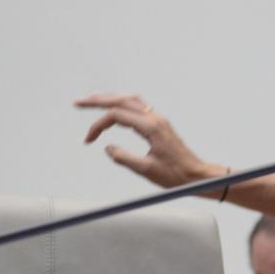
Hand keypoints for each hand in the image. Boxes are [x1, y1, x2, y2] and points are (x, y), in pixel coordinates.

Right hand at [74, 93, 224, 188]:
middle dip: (98, 99)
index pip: (117, 115)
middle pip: (122, 100)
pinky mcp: (159, 123)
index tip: (88, 140)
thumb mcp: (146, 170)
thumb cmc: (175, 175)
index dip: (98, 125)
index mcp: (151, 127)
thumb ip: (125, 158)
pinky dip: (121, 104)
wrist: (196, 175)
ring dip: (110, 98)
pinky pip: (137, 106)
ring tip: (92, 100)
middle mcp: (155, 118)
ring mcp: (158, 119)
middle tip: (78, 102)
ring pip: (131, 99)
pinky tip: (113, 108)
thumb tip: (107, 148)